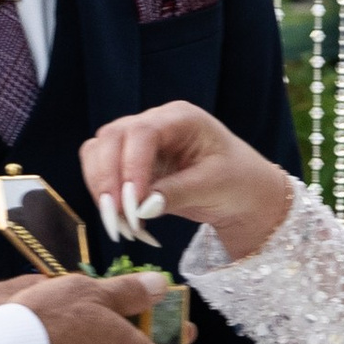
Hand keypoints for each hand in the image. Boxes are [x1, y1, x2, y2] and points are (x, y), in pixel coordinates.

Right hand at [80, 102, 292, 264]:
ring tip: (121, 225)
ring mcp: (139, 142)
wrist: (245, 195)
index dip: (131, 166)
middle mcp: (155, 123)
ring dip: (101, 190)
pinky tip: (125, 222)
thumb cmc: (239, 182)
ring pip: (98, 153)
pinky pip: (103, 174)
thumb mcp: (214, 186)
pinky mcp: (131, 164)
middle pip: (111, 138)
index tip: (133, 203)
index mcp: (180, 118)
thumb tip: (141, 206)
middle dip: (107, 180)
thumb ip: (177, 193)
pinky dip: (105, 198)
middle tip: (118, 219)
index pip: (141, 133)